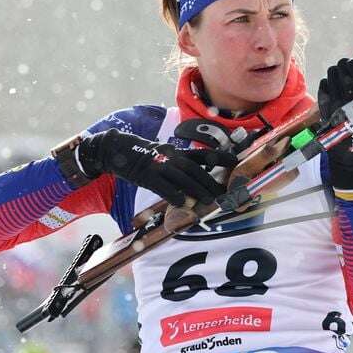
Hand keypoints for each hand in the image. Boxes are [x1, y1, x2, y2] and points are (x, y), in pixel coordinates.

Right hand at [78, 128, 236, 204]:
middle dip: (212, 181)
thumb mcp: (163, 155)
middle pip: (195, 169)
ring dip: (197, 189)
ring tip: (210, 201)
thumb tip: (198, 175)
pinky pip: (163, 186)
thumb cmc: (142, 156)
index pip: (202, 155)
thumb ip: (179, 164)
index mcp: (176, 153)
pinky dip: (174, 195)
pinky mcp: (146, 176)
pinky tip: (183, 203)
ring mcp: (158, 165)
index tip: (237, 161)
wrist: (115, 149)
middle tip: (226, 194)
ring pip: (182, 178)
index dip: (220, 158)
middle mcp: (170, 157)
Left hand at [317, 58, 352, 188]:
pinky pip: (323, 87)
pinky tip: (332, 85)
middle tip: (346, 65)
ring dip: (334, 71)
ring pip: (330, 76)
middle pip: (341, 70)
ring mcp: (335, 105)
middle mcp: (349, 101)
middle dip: (343, 64)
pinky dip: (327, 82)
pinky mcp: (324, 109)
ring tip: (339, 73)